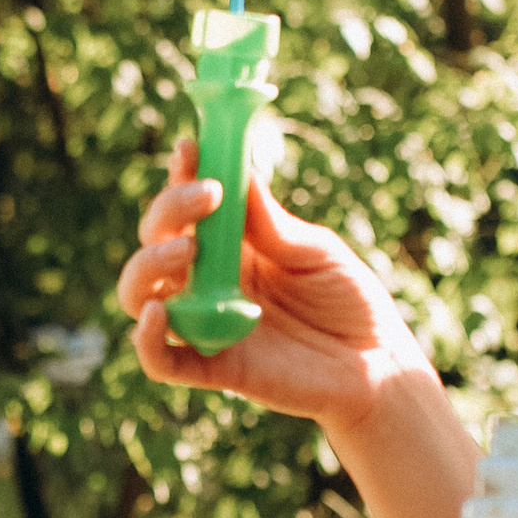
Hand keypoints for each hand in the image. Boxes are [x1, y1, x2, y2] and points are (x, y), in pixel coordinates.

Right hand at [115, 137, 431, 436]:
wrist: (378, 366)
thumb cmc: (349, 301)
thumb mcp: (316, 252)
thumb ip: (273, 225)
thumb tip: (241, 174)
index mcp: (231, 245)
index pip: (188, 206)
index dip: (182, 175)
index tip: (191, 149)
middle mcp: (207, 280)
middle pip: (154, 240)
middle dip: (168, 210)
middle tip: (207, 196)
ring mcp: (204, 322)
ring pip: (139, 293)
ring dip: (148, 264)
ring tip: (186, 249)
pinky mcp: (212, 368)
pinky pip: (159, 359)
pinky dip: (146, 339)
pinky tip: (160, 313)